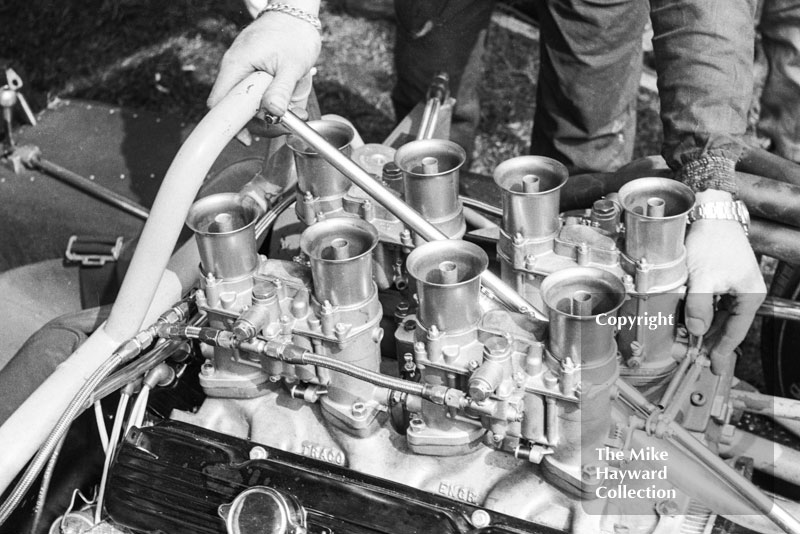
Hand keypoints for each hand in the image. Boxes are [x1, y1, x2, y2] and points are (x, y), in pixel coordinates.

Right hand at [207, 9, 320, 115]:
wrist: (296, 13)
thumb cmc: (293, 33)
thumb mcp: (291, 65)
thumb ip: (281, 90)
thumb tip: (272, 113)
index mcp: (237, 66)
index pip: (220, 104)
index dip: (230, 124)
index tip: (248, 138)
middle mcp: (236, 70)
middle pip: (236, 108)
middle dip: (261, 122)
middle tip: (285, 124)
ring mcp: (244, 71)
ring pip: (249, 104)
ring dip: (271, 113)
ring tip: (296, 110)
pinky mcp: (254, 73)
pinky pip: (258, 95)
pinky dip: (273, 103)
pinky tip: (291, 102)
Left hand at [684, 191, 765, 374]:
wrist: (709, 214)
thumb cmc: (710, 242)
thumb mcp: (702, 277)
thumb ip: (699, 306)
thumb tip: (696, 330)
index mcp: (749, 296)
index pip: (735, 332)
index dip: (723, 351)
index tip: (714, 367)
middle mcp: (745, 294)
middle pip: (727, 327)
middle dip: (711, 343)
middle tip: (696, 360)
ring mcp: (733, 288)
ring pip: (719, 317)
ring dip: (705, 330)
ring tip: (690, 345)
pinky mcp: (721, 281)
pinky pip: (713, 305)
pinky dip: (702, 315)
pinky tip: (690, 324)